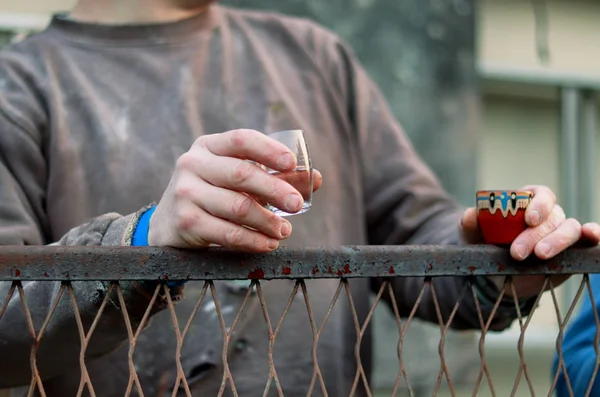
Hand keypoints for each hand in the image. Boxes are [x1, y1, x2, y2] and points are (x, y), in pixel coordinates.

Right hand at [149, 129, 322, 251]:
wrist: (167, 225)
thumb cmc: (212, 195)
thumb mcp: (236, 180)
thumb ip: (275, 177)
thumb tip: (316, 179)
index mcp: (208, 146)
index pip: (241, 140)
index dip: (268, 149)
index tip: (291, 162)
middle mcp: (192, 164)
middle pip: (242, 174)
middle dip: (275, 189)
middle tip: (297, 205)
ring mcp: (186, 193)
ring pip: (238, 206)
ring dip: (268, 221)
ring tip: (285, 231)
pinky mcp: (186, 222)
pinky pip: (228, 233)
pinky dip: (254, 240)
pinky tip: (268, 244)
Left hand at [460, 185, 599, 298]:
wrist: (497, 273)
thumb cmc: (486, 245)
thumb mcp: (473, 235)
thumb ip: (470, 224)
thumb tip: (470, 214)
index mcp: (527, 202)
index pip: (541, 194)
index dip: (538, 204)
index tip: (528, 219)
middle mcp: (549, 214)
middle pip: (552, 216)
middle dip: (535, 234)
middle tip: (518, 251)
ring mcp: (562, 232)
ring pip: (570, 229)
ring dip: (556, 241)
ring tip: (540, 255)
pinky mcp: (572, 250)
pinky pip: (587, 240)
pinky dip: (593, 235)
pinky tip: (592, 236)